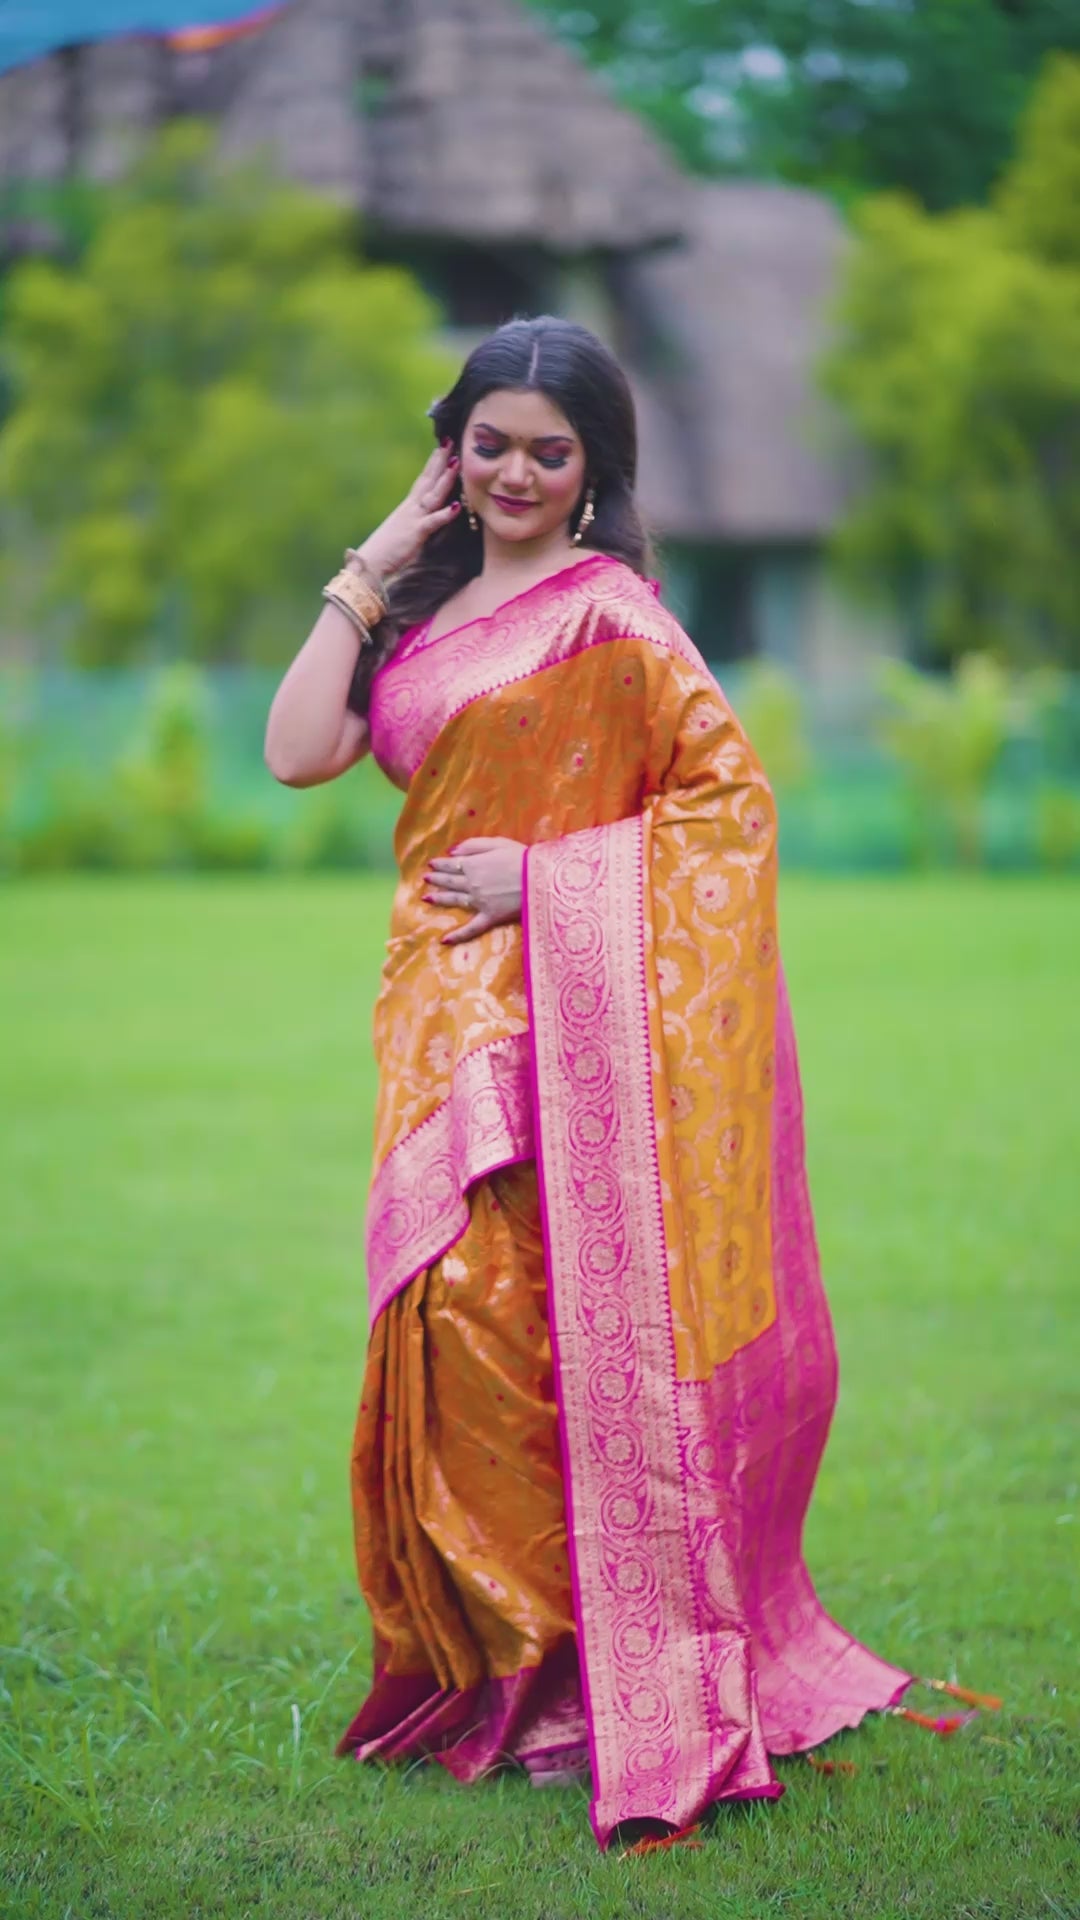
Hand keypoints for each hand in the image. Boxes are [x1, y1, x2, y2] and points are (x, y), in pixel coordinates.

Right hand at [355, 444, 461, 580]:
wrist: (369, 563)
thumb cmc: (385, 552)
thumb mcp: (403, 533)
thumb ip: (415, 523)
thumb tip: (424, 521)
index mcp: (408, 508)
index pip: (423, 481)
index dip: (433, 464)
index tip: (442, 448)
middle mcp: (410, 508)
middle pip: (428, 480)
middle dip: (439, 460)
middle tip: (450, 441)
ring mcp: (413, 519)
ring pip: (432, 495)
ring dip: (445, 479)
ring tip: (456, 462)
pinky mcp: (415, 533)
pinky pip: (432, 522)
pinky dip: (444, 514)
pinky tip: (456, 506)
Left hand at [424, 838, 525, 944]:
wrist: (539, 879)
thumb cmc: (522, 858)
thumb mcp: (497, 843)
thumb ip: (472, 846)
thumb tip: (452, 851)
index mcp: (472, 865)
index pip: (451, 864)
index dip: (440, 864)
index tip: (431, 864)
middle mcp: (471, 884)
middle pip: (450, 881)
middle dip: (437, 879)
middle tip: (426, 878)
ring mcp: (479, 902)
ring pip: (455, 901)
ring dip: (440, 899)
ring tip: (427, 898)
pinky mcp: (489, 917)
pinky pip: (471, 929)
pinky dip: (458, 935)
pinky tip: (444, 940)